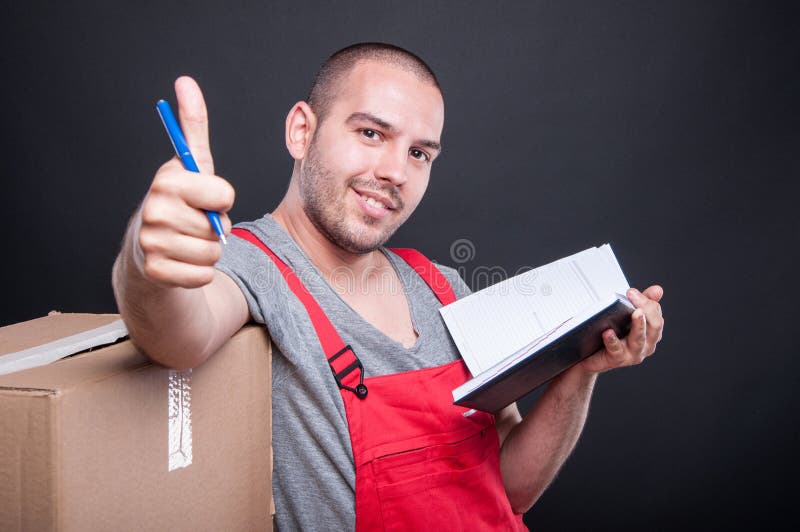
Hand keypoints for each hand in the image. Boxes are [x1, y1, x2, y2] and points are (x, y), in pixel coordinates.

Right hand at [134, 76, 234, 287]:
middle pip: (219, 228)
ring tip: (189, 242)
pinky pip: (203, 276)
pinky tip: (183, 262)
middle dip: (215, 229)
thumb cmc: (179, 203)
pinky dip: (200, 273)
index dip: (222, 200)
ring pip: (213, 253)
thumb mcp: (190, 165)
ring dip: (208, 251)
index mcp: (168, 180)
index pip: (224, 194)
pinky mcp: (155, 272)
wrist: (146, 250)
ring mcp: (151, 242)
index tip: (206, 198)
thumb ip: (192, 126)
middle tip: (195, 223)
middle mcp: (154, 209)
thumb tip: (186, 83)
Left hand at [577, 285, 664, 373]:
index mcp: (651, 333)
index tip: (632, 291)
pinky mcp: (618, 360)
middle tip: (633, 295)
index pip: (656, 315)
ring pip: (640, 339)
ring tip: (635, 313)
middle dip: (646, 308)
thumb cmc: (613, 335)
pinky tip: (608, 332)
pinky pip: (617, 350)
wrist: (591, 356)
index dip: (647, 301)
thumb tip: (658, 290)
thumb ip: (641, 303)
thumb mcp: (626, 316)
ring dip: (638, 325)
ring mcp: (634, 354)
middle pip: (654, 326)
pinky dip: (613, 340)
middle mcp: (647, 345)